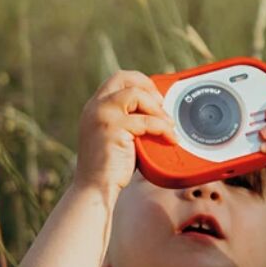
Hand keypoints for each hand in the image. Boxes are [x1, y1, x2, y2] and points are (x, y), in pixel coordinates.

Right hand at [73, 69, 175, 203]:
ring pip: (136, 94)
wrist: (95, 189)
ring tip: (169, 124)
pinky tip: (170, 138)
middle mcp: (95, 107)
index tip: (156, 98)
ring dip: (158, 108)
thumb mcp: (119, 137)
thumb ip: (131, 121)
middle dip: (148, 86)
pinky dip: (163, 128)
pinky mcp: (112, 128)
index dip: (140, 82)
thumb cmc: (110, 168)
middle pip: (124, 77)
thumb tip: (158, 114)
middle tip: (163, 105)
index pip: (118, 80)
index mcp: (95, 107)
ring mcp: (102, 115)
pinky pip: (146, 120)